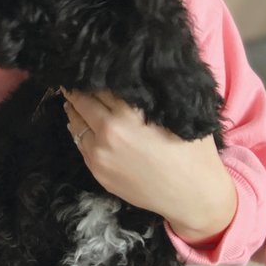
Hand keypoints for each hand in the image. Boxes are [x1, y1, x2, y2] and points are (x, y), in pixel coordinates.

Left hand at [62, 89, 236, 242]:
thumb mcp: (175, 116)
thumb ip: (151, 97)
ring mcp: (100, 153)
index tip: (91, 67)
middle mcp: (109, 131)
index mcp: (129, 114)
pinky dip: (77, 130)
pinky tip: (78, 123)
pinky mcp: (97, 171)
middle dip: (78, 90)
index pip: (102, 85)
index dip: (96, 75)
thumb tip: (134, 74)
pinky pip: (80, 143)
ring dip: (74, 109)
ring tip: (72, 99)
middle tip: (74, 80)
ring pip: (76, 122)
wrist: (193, 197)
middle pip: (83, 101)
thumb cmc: (193, 153)